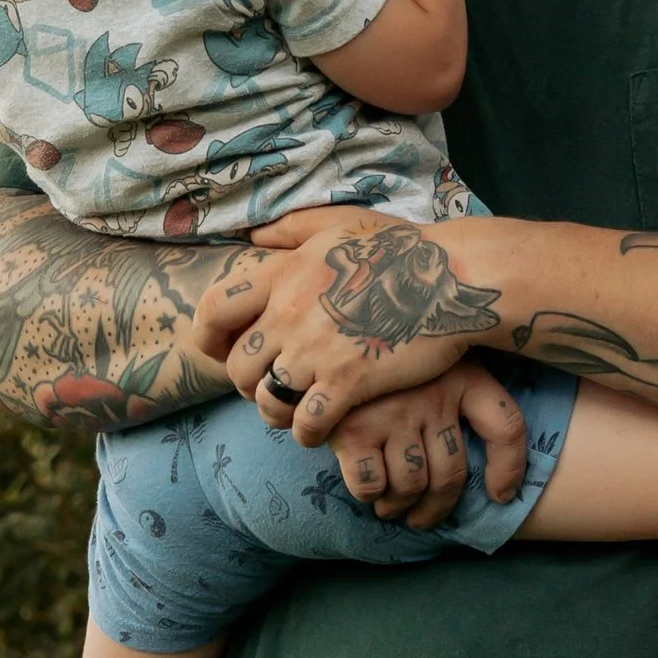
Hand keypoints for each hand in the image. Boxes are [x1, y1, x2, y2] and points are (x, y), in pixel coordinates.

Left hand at [189, 209, 483, 446]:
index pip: (213, 311)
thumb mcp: (338, 223)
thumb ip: (290, 229)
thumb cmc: (400, 247)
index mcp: (282, 273)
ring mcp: (316, 351)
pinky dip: (308, 433)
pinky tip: (322, 430)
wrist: (449, 277)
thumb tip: (254, 236)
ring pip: (266, 401)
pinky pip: (307, 424)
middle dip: (248, 384)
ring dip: (275, 413)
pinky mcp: (348, 382)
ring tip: (294, 412)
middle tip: (270, 386)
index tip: (222, 351)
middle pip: (238, 367)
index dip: (208, 338)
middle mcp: (288, 313)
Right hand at [331, 361, 526, 525]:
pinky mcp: (354, 430)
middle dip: (437, 508)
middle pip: (452, 474)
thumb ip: (459, 393)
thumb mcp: (431, 358)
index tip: (500, 496)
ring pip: (411, 485)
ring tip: (391, 506)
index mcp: (462, 375)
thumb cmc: (384, 355)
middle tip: (422, 517)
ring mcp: (394, 414)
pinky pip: (372, 485)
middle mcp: (433, 395)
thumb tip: (488, 466)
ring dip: (400, 506)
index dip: (510, 468)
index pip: (506, 425)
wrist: (323, 335)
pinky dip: (371, 494)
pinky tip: (367, 486)